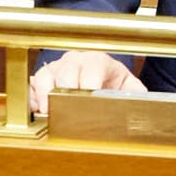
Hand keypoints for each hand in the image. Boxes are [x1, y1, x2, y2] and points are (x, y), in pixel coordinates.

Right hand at [28, 51, 144, 114]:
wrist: (96, 70)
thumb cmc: (111, 80)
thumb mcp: (128, 85)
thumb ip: (136, 93)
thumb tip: (144, 104)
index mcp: (97, 60)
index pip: (91, 69)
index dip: (89, 86)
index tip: (89, 102)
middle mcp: (74, 61)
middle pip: (65, 73)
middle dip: (66, 94)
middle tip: (67, 114)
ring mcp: (56, 67)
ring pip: (44, 78)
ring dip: (45, 97)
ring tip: (49, 115)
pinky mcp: (41, 78)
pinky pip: (31, 86)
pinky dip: (33, 100)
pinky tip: (38, 112)